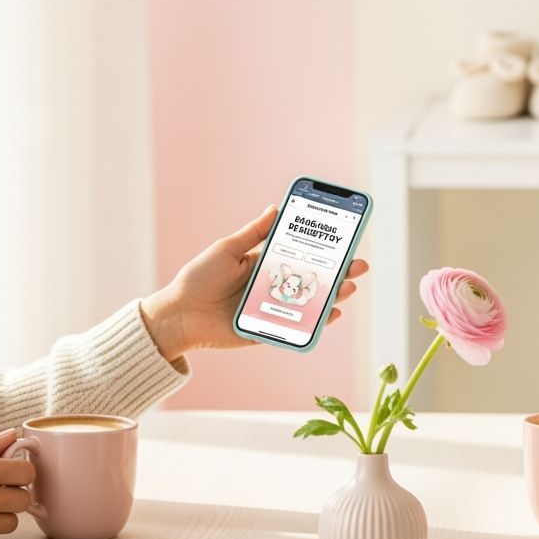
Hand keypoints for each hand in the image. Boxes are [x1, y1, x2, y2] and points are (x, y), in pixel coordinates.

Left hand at [141, 206, 370, 359]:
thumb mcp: (227, 248)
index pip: (302, 253)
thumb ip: (254, 233)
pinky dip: (317, 322)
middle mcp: (273, 286)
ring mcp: (274, 309)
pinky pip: (298, 327)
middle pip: (314, 279)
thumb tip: (275, 208)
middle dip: (339, 272)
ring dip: (333, 295)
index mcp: (265, 263)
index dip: (324, 247)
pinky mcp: (269, 330)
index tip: (345, 237)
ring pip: (311, 303)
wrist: (179, 315)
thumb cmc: (198, 278)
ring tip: (349, 287)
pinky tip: (332, 314)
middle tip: (360, 264)